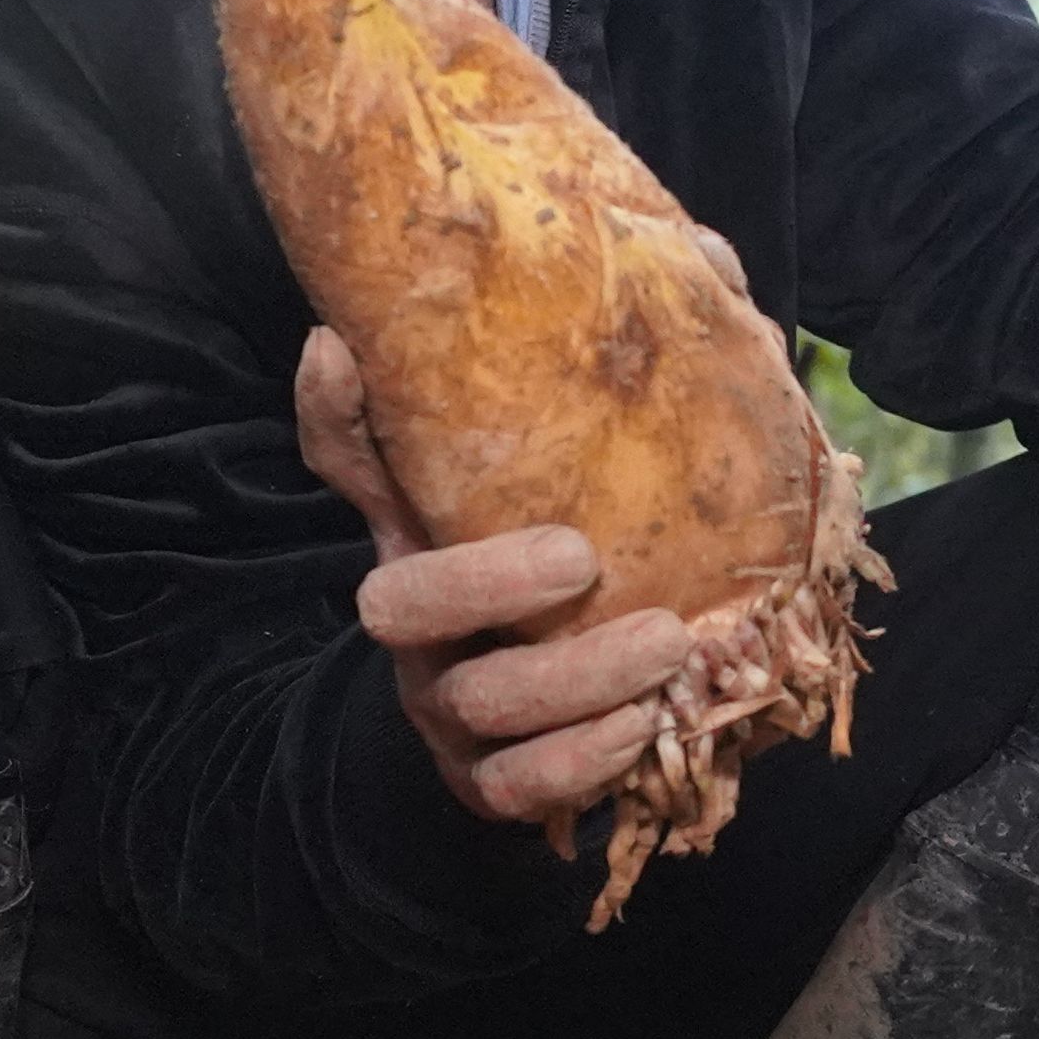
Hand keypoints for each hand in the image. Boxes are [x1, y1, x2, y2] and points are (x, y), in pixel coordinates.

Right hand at [299, 327, 694, 825]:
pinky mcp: (492, 783)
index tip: (339, 347)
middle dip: (484, 584)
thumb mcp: (580, 479)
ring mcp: (449, 707)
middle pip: (396, 604)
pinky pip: (518, 787)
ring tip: (665, 645)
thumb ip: (632, 383)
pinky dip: (580, 762)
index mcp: (426, 535)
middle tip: (579, 557)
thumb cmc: (573, 578)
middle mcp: (421, 620)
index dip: (336, 414)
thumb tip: (702, 251)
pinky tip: (642, 729)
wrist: (539, 739)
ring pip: (480, 702)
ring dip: (573, 679)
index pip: (349, 462)